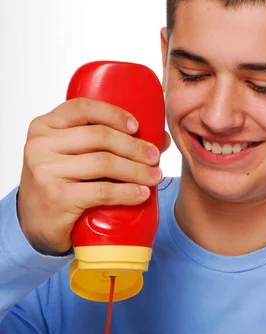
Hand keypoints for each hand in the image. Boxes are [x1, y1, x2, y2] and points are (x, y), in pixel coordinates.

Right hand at [18, 98, 170, 254]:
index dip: (114, 114)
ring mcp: (47, 171)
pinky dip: (127, 192)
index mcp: (44, 126)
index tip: (137, 127)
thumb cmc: (59, 185)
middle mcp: (41, 145)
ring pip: (104, 163)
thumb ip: (103, 143)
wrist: (36, 224)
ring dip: (136, 170)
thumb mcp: (70, 156)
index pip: (82, 108)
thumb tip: (161, 138)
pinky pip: (102, 191)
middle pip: (99, 137)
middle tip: (155, 157)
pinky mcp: (57, 198)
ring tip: (154, 176)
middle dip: (134, 146)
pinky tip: (142, 194)